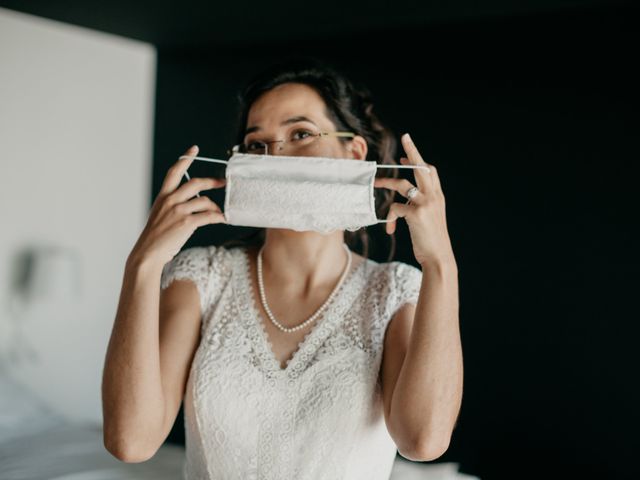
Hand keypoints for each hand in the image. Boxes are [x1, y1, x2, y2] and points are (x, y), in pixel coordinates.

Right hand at [128, 145, 226, 266]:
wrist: (148, 253)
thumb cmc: (156, 237)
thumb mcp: (160, 214)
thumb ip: (173, 205)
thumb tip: (195, 202)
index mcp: (163, 196)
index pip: (174, 172)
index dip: (185, 159)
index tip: (194, 149)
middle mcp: (170, 200)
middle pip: (196, 183)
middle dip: (212, 181)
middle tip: (222, 183)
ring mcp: (178, 211)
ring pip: (205, 201)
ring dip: (215, 207)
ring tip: (219, 214)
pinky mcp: (186, 223)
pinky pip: (209, 216)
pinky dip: (219, 217)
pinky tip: (223, 219)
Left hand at [373, 133, 454, 266]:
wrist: (439, 258)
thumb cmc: (432, 241)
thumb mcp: (431, 219)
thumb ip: (422, 205)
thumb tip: (407, 197)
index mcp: (438, 197)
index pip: (430, 171)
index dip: (418, 160)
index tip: (406, 155)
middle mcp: (434, 197)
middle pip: (421, 167)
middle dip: (412, 151)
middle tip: (405, 138)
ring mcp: (426, 204)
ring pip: (402, 184)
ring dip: (386, 181)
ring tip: (375, 183)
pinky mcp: (416, 214)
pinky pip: (395, 207)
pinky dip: (390, 217)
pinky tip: (391, 229)